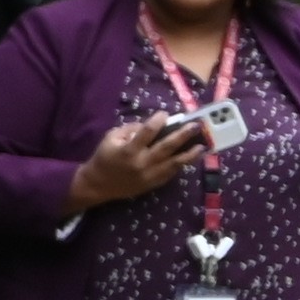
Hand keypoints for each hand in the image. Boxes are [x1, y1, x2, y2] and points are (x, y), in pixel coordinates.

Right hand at [71, 113, 212, 211]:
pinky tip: (190, 157)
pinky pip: (171, 173)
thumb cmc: (103, 158)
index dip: (157, 121)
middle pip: (166, 147)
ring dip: (190, 153)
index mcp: (128, 150)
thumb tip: (151, 124)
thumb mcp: (110, 139)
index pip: (147, 132)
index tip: (164, 114)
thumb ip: (130, 130)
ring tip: (202, 145)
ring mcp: (149, 175)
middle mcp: (141, 163)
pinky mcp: (153, 184)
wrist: (97, 185)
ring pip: (174, 163)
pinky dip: (181, 164)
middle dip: (182, 135)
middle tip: (195, 126)